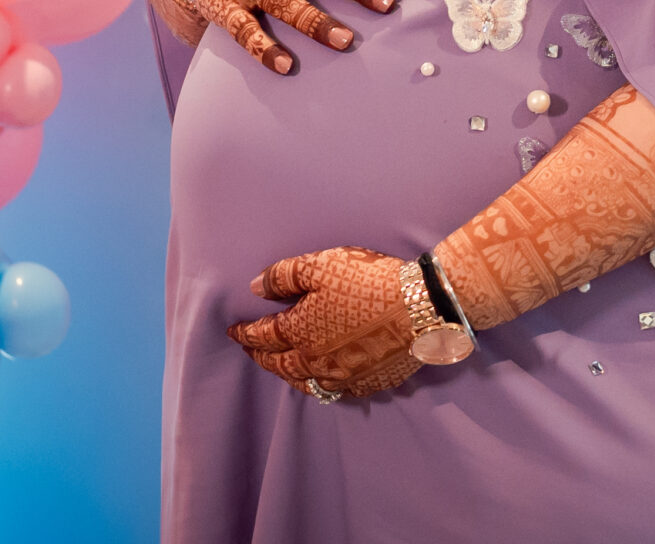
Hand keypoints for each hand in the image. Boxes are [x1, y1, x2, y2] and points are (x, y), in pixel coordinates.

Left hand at [230, 246, 421, 399]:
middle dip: (261, 357)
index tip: (233, 331)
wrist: (421, 307)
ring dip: (289, 375)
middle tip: (250, 352)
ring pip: (306, 383)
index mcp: (300, 332)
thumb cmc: (370, 281)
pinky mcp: (368, 383)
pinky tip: (325, 378)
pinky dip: (323, 384)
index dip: (245, 333)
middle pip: (280, 364)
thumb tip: (255, 288)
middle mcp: (316, 361)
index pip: (263, 336)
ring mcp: (343, 376)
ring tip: (282, 369)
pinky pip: (337, 389)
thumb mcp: (322, 265)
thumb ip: (284, 276)